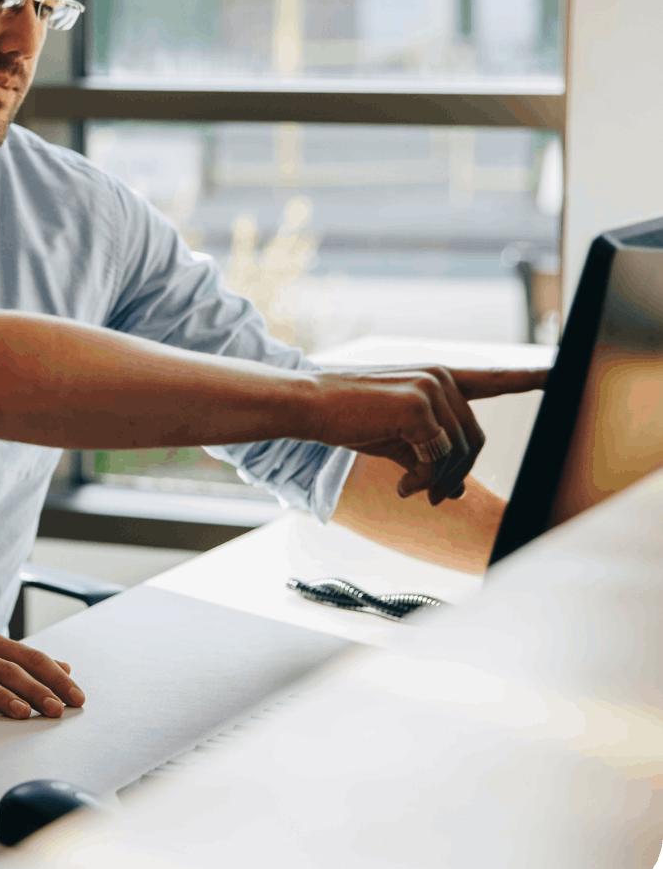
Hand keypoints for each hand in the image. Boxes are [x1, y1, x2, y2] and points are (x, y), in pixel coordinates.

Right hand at [310, 366, 546, 504]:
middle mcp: (441, 377)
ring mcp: (432, 388)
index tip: (560, 373)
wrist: (309, 405)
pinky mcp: (419, 406)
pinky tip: (400, 485)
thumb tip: (454, 493)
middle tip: (428, 495)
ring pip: (460, 452)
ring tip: (408, 488)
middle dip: (455, 475)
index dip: (531, 378)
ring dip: (437, 481)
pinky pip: (439, 458)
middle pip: (475, 440)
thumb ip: (430, 458)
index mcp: (439, 378)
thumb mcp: (396, 439)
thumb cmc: (348, 419)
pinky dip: (423, 480)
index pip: (495, 378)